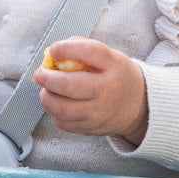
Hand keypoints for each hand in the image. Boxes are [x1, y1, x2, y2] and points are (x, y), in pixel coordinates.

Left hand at [32, 37, 148, 145]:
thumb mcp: (110, 57)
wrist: (138, 107)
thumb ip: (82, 49)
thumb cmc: (115, 76)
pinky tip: (59, 104)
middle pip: (71, 85)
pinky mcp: (90, 129)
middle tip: (40, 74)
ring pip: (62, 109)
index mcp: (114, 66)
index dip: (67, 49)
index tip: (54, 50)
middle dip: (48, 78)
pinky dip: (55, 112)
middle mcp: (108, 90)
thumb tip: (53, 52)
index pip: (90, 52)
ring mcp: (99, 113)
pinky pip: (63, 122)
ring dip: (47, 97)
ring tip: (47, 90)